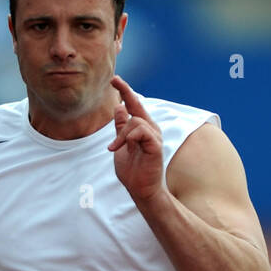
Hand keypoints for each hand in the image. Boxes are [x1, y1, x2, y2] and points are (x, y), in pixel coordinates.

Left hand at [108, 75, 165, 204]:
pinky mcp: (156, 146)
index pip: (134, 106)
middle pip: (137, 105)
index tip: (115, 80)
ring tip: (114, 148)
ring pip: (136, 121)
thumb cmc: (132, 171)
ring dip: (121, 134)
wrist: (140, 190)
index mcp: (142, 128)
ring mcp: (155, 137)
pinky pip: (141, 131)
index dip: (125, 92)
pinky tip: (124, 147)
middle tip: (114, 79)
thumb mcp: (121, 145)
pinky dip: (129, 137)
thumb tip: (118, 107)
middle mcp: (151, 129)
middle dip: (126, 91)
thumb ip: (121, 128)